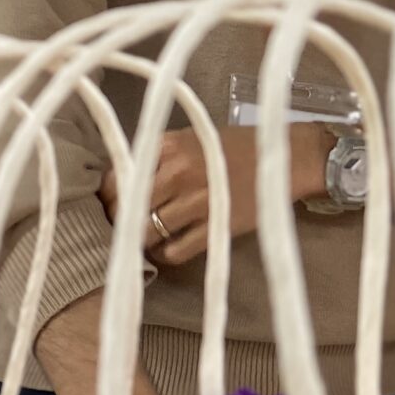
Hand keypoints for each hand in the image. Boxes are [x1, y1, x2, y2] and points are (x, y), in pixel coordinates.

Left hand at [100, 124, 328, 269]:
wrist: (286, 158)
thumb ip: (158, 157)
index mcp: (168, 145)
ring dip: (143, 241)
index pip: (116, 177)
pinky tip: (168, 251)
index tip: (110, 206)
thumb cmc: (236, 147)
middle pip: (126, 209)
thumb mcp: (192, 138)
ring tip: (147, 241)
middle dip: (121, 223)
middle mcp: (177, 171)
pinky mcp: (216, 227)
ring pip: (147, 232)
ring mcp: (197, 201)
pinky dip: (166, 256)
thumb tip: (120, 184)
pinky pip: (176, 251)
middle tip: (124, 229)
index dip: (108, 197)